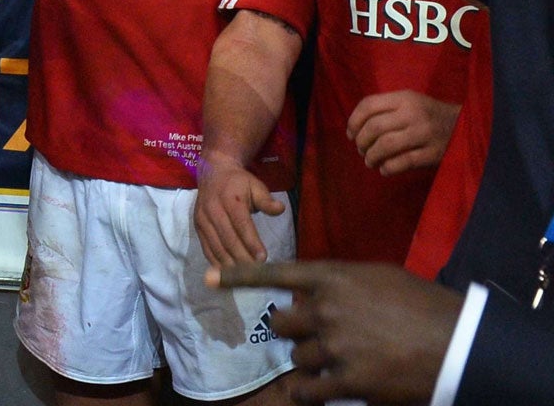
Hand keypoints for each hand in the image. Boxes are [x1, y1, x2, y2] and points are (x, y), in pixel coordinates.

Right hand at [194, 154, 284, 264]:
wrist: (213, 172)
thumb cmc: (239, 183)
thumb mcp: (256, 186)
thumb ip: (266, 200)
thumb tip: (280, 209)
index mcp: (229, 198)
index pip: (241, 223)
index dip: (251, 242)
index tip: (263, 258)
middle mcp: (212, 209)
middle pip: (227, 238)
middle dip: (242, 257)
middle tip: (257, 272)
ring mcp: (202, 219)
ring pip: (216, 246)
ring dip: (229, 263)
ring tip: (244, 276)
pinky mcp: (197, 227)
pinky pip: (206, 248)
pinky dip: (216, 262)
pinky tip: (228, 272)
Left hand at [209, 260, 460, 404]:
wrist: (458, 341)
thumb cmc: (421, 305)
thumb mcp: (377, 278)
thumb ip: (340, 285)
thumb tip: (315, 298)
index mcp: (333, 277)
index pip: (276, 273)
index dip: (239, 275)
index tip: (209, 278)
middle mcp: (326, 308)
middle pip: (281, 323)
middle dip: (293, 331)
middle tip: (317, 337)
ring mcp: (335, 346)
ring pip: (297, 357)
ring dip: (311, 362)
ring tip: (339, 362)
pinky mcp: (349, 381)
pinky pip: (309, 391)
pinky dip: (308, 393)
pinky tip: (314, 393)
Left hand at [348, 90, 460, 175]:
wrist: (467, 126)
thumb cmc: (429, 114)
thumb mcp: (410, 102)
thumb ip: (386, 108)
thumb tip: (355, 126)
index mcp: (405, 98)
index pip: (368, 105)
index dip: (353, 121)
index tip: (350, 134)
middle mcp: (414, 114)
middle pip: (374, 127)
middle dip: (361, 141)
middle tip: (360, 149)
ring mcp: (425, 134)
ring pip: (386, 145)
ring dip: (372, 156)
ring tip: (369, 161)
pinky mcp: (434, 153)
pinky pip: (404, 162)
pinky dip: (388, 167)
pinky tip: (384, 169)